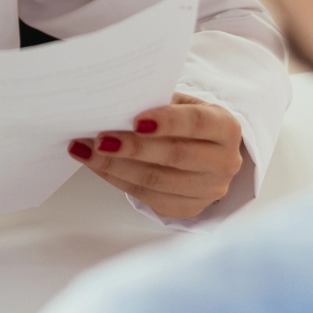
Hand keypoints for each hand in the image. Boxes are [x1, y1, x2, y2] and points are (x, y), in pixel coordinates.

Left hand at [67, 93, 243, 220]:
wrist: (205, 153)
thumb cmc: (187, 122)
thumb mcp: (183, 105)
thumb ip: (158, 103)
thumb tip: (116, 105)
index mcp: (226, 128)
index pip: (197, 123)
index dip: (167, 121)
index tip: (135, 119)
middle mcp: (225, 163)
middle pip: (174, 156)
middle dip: (133, 147)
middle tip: (99, 138)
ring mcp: (208, 191)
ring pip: (155, 181)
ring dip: (114, 165)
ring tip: (85, 150)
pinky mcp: (187, 209)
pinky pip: (146, 197)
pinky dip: (116, 179)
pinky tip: (95, 164)